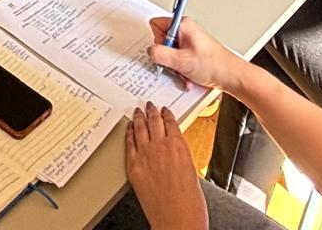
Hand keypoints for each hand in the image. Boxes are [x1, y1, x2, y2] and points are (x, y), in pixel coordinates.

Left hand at [123, 103, 208, 229]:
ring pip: (140, 129)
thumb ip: (181, 155)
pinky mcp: (134, 167)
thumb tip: (175, 150)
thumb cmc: (189, 202)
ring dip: (139, 118)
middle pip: (154, 121)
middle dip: (152, 111)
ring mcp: (145, 155)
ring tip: (138, 111)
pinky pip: (130, 144)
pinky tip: (130, 129)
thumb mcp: (192, 170)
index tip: (164, 109)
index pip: (171, 122)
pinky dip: (129, 134)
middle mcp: (160, 146)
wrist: (176, 219)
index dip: (166, 114)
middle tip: (150, 104)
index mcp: (178, 145)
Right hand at [147, 17, 249, 95]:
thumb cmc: (214, 65)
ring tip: (185, 73)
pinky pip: (179, 60)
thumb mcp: (180, 61)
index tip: (166, 51)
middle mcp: (186, 31)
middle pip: (163, 42)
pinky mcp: (193, 52)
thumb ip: (159, 54)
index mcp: (183, 25)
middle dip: (168, 58)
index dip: (158, 41)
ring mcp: (190, 42)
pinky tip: (189, 76)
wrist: (232, 77)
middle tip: (176, 65)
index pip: (156, 25)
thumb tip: (150, 51)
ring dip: (175, 67)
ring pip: (171, 54)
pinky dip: (182, 70)